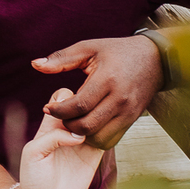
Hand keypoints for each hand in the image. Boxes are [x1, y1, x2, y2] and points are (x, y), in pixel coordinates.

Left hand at [11, 97, 104, 188]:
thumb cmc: (33, 179)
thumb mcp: (33, 152)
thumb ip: (51, 137)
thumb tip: (77, 135)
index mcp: (50, 124)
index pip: (62, 97)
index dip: (66, 97)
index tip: (68, 105)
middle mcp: (68, 130)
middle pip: (82, 104)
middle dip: (86, 104)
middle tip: (85, 115)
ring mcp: (83, 142)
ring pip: (96, 118)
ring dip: (98, 119)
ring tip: (91, 130)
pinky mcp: (94, 156)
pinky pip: (105, 138)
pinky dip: (106, 134)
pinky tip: (100, 139)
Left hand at [32, 35, 162, 145]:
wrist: (154, 60)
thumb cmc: (117, 51)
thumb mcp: (88, 48)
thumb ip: (61, 59)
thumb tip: (34, 64)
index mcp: (107, 79)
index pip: (78, 105)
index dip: (58, 110)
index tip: (47, 108)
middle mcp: (119, 99)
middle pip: (87, 125)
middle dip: (67, 125)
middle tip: (59, 117)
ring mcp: (128, 113)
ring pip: (99, 137)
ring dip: (81, 135)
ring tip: (72, 121)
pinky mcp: (133, 121)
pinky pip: (111, 140)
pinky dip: (96, 138)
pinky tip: (88, 125)